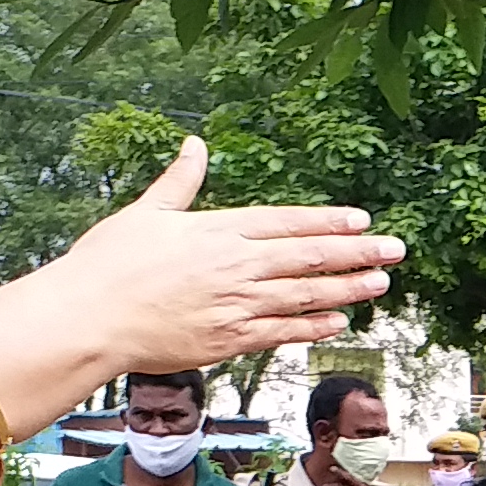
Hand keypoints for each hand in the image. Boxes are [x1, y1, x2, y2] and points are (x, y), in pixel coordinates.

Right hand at [57, 139, 403, 372]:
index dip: (329, 222)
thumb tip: (195, 144)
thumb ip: (180, 181)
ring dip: (347, 289)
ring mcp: (236, 306)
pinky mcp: (229, 341)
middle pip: (310, 258)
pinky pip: (282, 332)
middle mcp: (236, 266)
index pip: (288, 222)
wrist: (89, 319)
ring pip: (305, 296)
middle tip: (396, 250)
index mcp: (218, 230)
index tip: (363, 220)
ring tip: (380, 282)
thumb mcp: (145, 212)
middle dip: (358, 253)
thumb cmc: (108, 264)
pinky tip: (339, 321)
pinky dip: (313, 326)